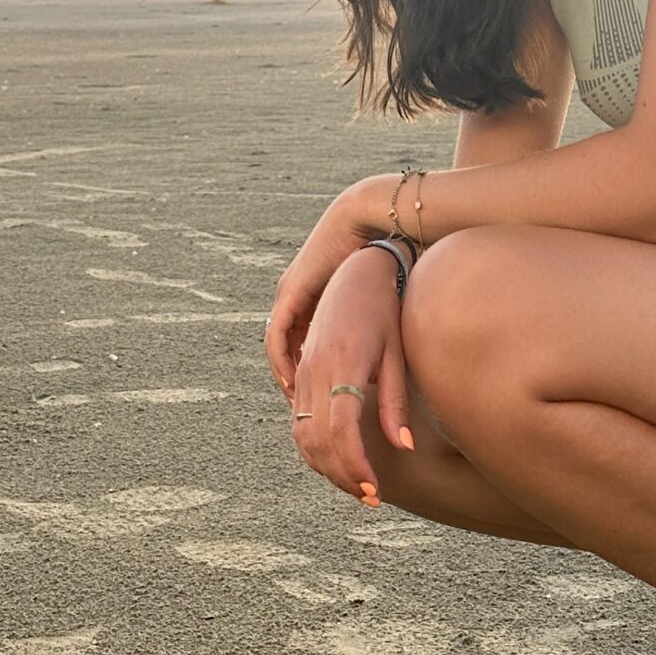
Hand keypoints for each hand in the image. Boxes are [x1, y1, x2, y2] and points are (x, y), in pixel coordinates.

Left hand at [265, 173, 396, 398]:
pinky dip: (282, 361)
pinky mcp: (289, 292)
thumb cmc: (378, 271)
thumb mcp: (372, 317)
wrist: (369, 230)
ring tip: (300, 410)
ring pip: (277, 352)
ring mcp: (289, 300)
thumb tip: (378, 373)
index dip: (311, 390)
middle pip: (287, 360)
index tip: (322, 419)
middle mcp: (295, 308)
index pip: (303, 359)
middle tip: (309, 424)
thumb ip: (366, 342)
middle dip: (297, 392)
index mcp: (313, 314)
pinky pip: (277, 335)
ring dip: (286, 381)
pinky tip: (293, 381)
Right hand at [284, 246, 415, 506]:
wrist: (358, 274)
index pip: (341, 431)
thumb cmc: (386, 313)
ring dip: (325, 466)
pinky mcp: (300, 370)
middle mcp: (314, 368)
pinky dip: (312, 446)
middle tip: (370, 497)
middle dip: (341, 475)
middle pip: (317, 440)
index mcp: (341, 364)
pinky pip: (297, 418)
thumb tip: (404, 448)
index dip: (355, 467)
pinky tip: (337, 459)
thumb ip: (396, 403)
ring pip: (301, 433)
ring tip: (356, 484)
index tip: (374, 492)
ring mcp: (302, 369)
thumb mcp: (396, 355)